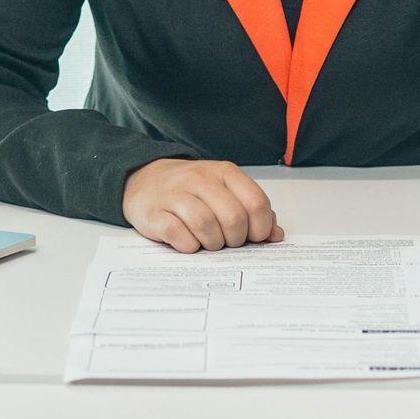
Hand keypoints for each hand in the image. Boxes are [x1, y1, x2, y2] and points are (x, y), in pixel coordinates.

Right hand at [124, 158, 284, 252]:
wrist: (143, 180)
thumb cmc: (190, 190)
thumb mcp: (225, 191)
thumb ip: (252, 210)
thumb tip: (276, 235)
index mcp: (224, 172)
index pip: (256, 203)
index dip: (260, 228)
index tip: (254, 237)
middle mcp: (200, 179)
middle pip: (233, 217)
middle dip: (236, 239)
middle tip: (229, 242)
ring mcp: (175, 195)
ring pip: (206, 225)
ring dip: (213, 244)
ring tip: (210, 243)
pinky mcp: (155, 213)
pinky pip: (178, 235)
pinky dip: (188, 246)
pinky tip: (189, 243)